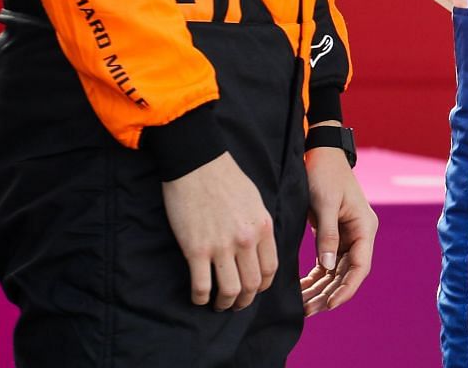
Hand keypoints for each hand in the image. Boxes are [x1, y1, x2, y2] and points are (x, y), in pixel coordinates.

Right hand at [161, 151, 276, 310]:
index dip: (263, 286)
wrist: (197, 164)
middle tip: (236, 303)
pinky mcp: (196, 250)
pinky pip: (201, 285)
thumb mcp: (255, 201)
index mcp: (263, 227)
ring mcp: (221, 246)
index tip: (255, 290)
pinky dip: (200, 297)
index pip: (271, 269)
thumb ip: (259, 226)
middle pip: (252, 285)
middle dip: (245, 300)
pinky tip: (199, 297)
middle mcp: (246, 240)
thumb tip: (258, 249)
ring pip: (229, 290)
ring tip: (218, 304)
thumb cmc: (226, 178)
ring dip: (224, 303)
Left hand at [299, 141, 378, 313]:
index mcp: (364, 226)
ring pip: (336, 272)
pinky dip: (316, 277)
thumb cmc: (324, 173)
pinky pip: (327, 262)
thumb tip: (327, 267)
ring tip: (303, 307)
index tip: (329, 305)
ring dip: (321, 289)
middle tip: (308, 312)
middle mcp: (360, 234)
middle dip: (329, 294)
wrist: (320, 153)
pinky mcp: (334, 235)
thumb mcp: (324, 203)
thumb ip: (327, 235)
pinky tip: (302, 290)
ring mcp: (348, 235)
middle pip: (347, 273)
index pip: (360, 266)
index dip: (346, 289)